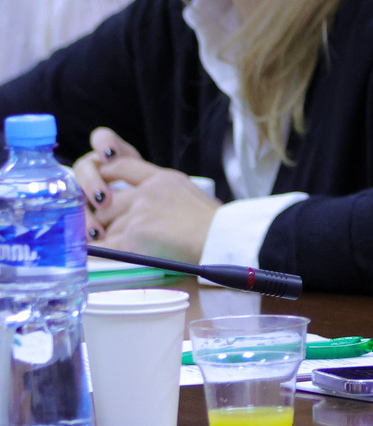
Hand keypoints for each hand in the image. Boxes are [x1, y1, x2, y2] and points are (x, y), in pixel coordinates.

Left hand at [77, 127, 218, 261]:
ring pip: (106, 226)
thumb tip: (157, 216)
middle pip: (108, 203)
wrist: (223, 239)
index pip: (122, 165)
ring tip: (118, 253)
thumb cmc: (219, 228)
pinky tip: (96, 260)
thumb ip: (170, 199)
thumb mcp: (195, 198)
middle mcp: (149, 191)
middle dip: (106, 221)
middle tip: (108, 235)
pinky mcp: (134, 234)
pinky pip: (103, 247)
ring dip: (108, 241)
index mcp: (165, 178)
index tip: (100, 190)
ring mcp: (140, 211)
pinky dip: (97, 254)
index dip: (104, 174)